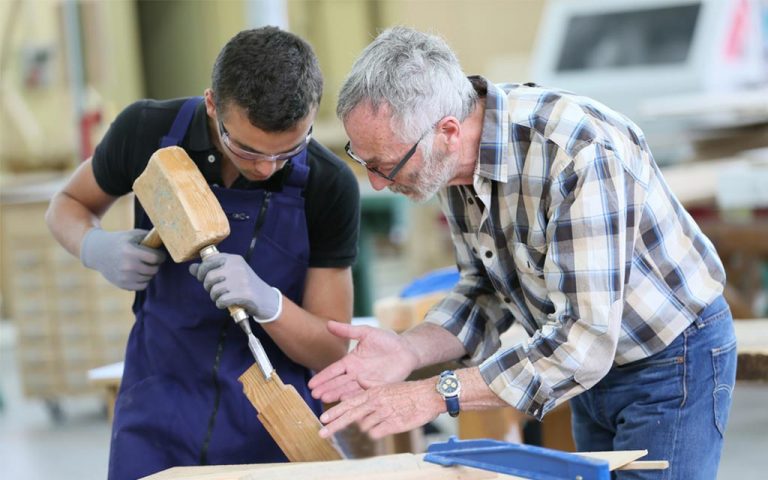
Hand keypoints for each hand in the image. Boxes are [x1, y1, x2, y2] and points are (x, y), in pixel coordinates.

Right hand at [80, 228, 165, 290]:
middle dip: (156, 264)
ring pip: (149, 278)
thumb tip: (167, 239)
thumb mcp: (132, 234)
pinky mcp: (122, 284)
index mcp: (130, 251)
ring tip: (143, 265)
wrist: (98, 252)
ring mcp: (124, 276)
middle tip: (152, 260)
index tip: (159, 254)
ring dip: (149, 272)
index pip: (155, 258)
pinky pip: (142, 286)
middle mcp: (127, 265)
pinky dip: (143, 280)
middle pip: (154, 269)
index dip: (160, 256)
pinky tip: (138, 272)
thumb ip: (149, 237)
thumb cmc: (120, 241)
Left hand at [189, 253, 279, 319]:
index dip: (201, 271)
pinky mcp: (244, 294)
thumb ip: (210, 269)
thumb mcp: (230, 273)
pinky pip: (221, 300)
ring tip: (221, 298)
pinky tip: (225, 304)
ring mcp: (241, 280)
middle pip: (209, 276)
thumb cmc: (244, 285)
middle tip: (214, 291)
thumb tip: (191, 268)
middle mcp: (237, 267)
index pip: (209, 261)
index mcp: (233, 259)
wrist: (266, 298)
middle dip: (207, 287)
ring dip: (214, 297)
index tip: (202, 278)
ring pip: (214, 290)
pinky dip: (220, 304)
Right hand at [308, 321, 418, 402]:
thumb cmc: (387, 340)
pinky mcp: (379, 388)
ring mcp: (367, 382)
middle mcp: (357, 374)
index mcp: (351, 361)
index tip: (311, 384)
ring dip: (337, 395)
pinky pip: (365, 393)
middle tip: (314, 395)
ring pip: (349, 390)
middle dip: (326, 388)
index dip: (323, 377)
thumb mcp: (366, 332)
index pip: (334, 370)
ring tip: (325, 399)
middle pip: (338, 383)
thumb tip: (328, 323)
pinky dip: (356, 397)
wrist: (407, 349)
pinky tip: (346, 401)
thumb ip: (348, 330)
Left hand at [318, 379, 442, 439]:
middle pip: (350, 416)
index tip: (323, 419)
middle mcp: (375, 402)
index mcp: (372, 392)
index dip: (335, 412)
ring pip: (364, 426)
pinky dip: (376, 432)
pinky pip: (375, 433)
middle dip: (334, 426)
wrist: (427, 396)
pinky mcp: (392, 424)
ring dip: (368, 426)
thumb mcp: (387, 384)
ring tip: (381, 419)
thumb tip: (358, 377)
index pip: (349, 403)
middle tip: (322, 434)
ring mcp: (383, 413)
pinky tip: (385, 425)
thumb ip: (370, 384)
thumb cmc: (407, 391)